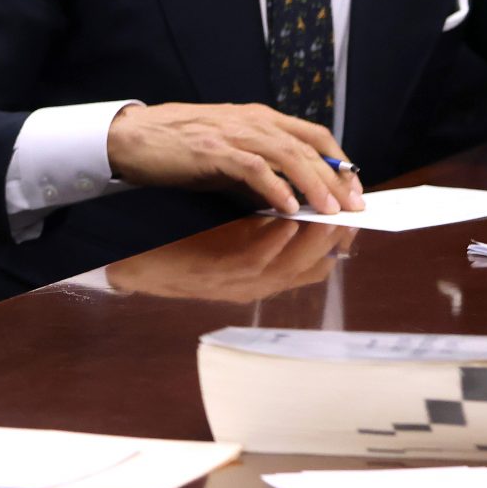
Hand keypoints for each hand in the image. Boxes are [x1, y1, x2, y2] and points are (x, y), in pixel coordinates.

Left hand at [103, 216, 345, 303]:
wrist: (134, 260)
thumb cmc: (183, 246)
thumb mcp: (231, 240)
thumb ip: (263, 227)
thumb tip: (294, 201)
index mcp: (263, 277)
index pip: (315, 266)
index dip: (338, 242)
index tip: (352, 212)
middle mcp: (256, 286)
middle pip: (310, 268)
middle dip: (334, 240)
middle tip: (352, 210)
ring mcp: (236, 285)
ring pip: (289, 269)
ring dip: (312, 243)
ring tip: (329, 215)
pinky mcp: (215, 276)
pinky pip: (254, 263)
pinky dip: (273, 244)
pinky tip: (287, 223)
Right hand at [105, 102, 364, 216]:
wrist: (133, 136)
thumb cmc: (178, 145)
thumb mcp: (229, 153)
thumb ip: (260, 168)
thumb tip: (291, 195)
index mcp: (260, 118)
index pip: (314, 135)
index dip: (339, 161)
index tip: (354, 188)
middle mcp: (253, 120)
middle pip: (308, 147)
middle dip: (336, 179)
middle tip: (354, 207)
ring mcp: (233, 133)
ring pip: (288, 156)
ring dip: (313, 184)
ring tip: (330, 211)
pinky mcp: (213, 150)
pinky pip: (254, 169)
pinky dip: (275, 188)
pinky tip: (288, 207)